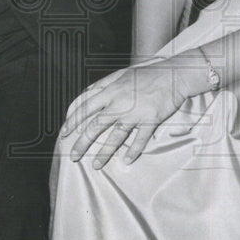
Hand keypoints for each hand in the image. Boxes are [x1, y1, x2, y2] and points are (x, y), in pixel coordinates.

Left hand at [60, 55, 205, 169]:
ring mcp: (135, 113)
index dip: (72, 120)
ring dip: (104, 153)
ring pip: (115, 137)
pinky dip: (133, 151)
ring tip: (96, 166)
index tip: (64, 132)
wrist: (175, 75)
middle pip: (95, 126)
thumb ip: (104, 84)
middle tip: (73, 156)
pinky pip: (139, 140)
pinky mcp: (150, 120)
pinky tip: (126, 161)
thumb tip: (88, 92)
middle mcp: (119, 103)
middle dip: (81, 143)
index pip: (84, 106)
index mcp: (110, 90)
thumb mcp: (122, 74)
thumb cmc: (148, 73)